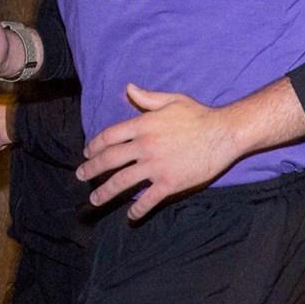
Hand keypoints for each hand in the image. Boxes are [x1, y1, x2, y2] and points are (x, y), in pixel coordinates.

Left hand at [79, 83, 240, 218]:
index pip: (109, 136)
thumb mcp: (172, 100)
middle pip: (109, 160)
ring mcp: (156, 166)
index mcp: (143, 125)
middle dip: (91, 169)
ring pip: (122, 181)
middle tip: (81, 176)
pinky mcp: (169, 183)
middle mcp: (144, 146)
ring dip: (105, 192)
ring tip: (95, 199)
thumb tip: (128, 88)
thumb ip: (147, 97)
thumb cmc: (199, 115)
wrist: (223, 134)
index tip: (87, 153)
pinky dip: (137, 209)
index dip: (94, 145)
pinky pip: (148, 199)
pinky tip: (130, 215)